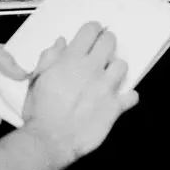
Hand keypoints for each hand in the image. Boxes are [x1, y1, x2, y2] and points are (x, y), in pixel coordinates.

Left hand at [0, 37, 25, 118]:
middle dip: (27, 92)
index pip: (25, 68)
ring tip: (14, 106)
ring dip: (15, 107)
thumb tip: (22, 73)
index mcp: (4, 63)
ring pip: (12, 105)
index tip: (40, 75)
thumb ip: (2, 56)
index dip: (33, 71)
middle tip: (29, 93)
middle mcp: (2, 81)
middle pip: (22, 89)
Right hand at [22, 22, 137, 167]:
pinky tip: (118, 99)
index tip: (93, 34)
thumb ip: (49, 57)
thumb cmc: (39, 110)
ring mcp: (105, 87)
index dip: (93, 29)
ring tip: (108, 77)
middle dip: (106, 42)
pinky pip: (132, 96)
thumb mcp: (37, 79)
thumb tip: (61, 42)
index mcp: (71, 59)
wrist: (49, 140)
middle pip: (110, 41)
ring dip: (115, 69)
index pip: (91, 30)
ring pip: (122, 65)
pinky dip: (127, 97)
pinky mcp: (114, 107)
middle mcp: (91, 69)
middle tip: (101, 51)